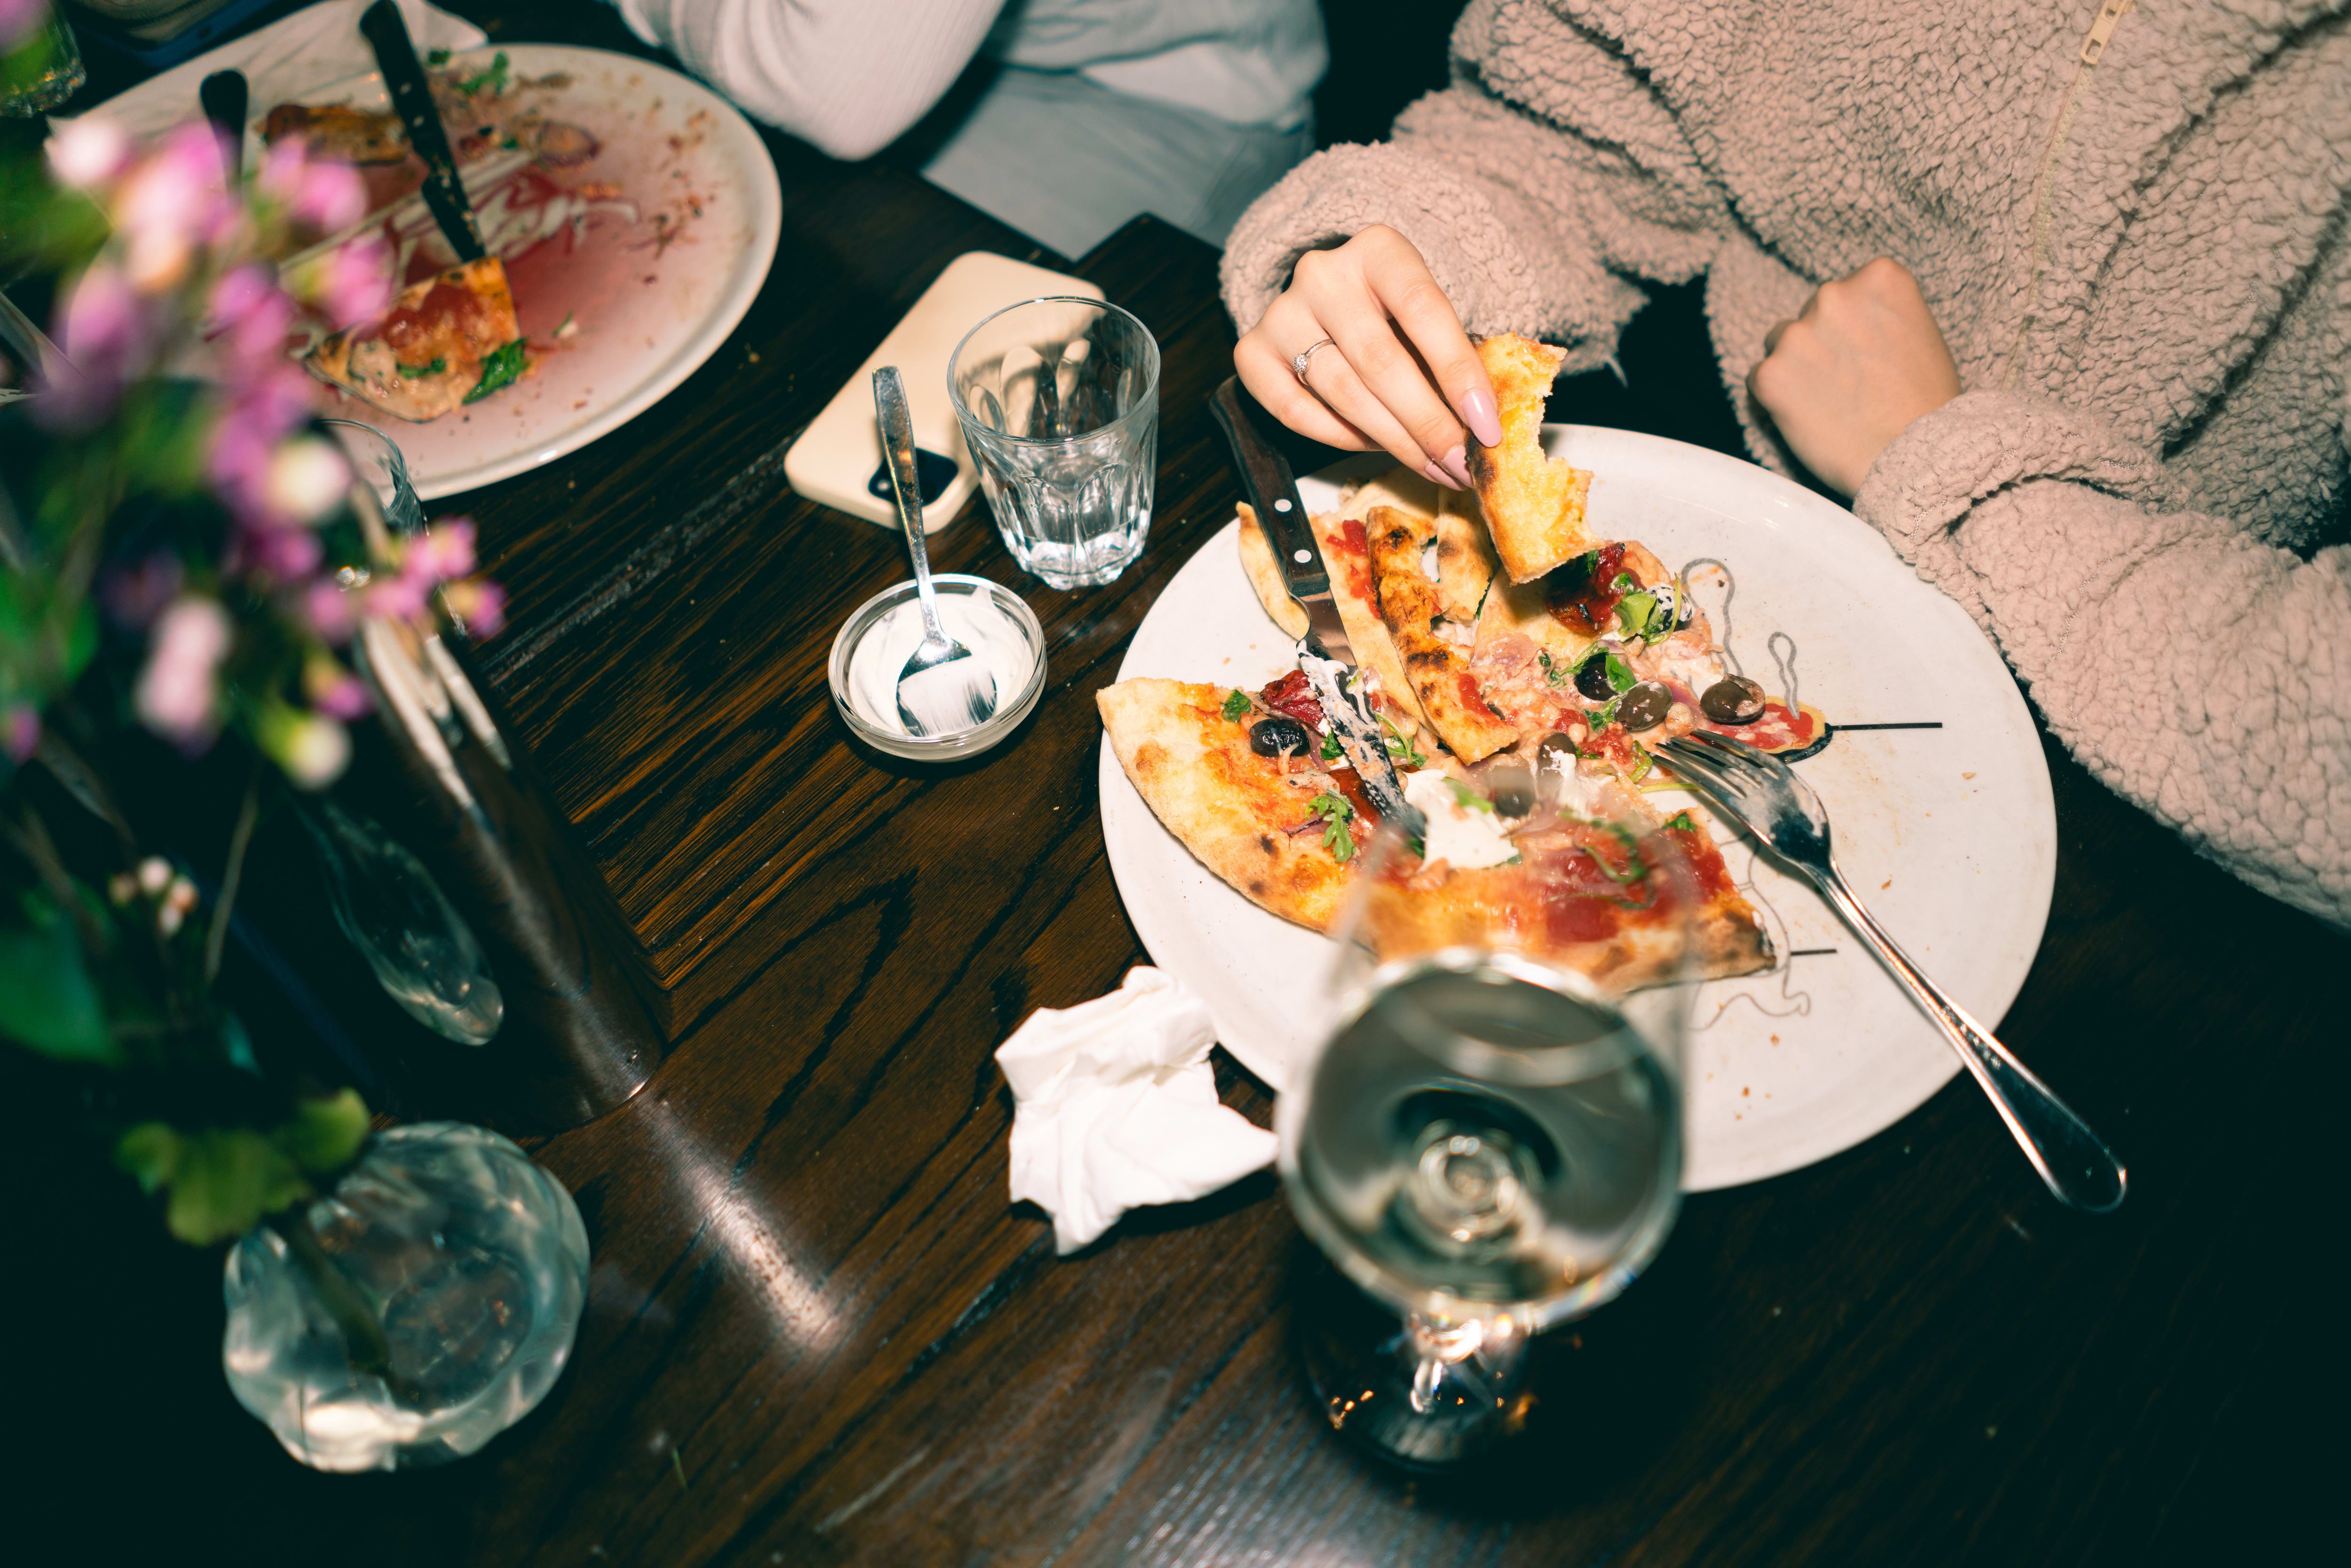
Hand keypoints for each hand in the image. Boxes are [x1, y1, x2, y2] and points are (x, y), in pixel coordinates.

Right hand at [1234, 225, 1502, 490]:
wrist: (1332, 299)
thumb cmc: (1394, 315)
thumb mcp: (1430, 318)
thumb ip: (1453, 358)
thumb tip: (1481, 428)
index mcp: (1378, 250)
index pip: (1423, 308)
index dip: (1458, 371)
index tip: (1485, 425)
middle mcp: (1322, 274)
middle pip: (1380, 360)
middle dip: (1427, 423)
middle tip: (1459, 463)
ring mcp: (1281, 313)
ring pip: (1341, 391)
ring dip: (1392, 440)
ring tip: (1430, 466)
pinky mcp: (1252, 352)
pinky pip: (1294, 411)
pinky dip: (1340, 437)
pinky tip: (1374, 446)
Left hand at [1748, 258, 1961, 496]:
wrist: (1914, 457)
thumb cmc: (1925, 404)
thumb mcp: (1920, 333)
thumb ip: (1878, 315)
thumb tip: (1847, 323)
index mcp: (1878, 277)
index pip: (1846, 293)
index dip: (1852, 329)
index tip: (1866, 356)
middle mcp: (1834, 294)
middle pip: (1809, 315)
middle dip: (1820, 346)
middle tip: (1847, 385)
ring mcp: (1797, 334)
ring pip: (1779, 344)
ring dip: (1794, 368)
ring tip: (1829, 403)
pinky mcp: (1769, 374)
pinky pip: (1758, 379)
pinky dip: (1775, 398)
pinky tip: (1807, 418)